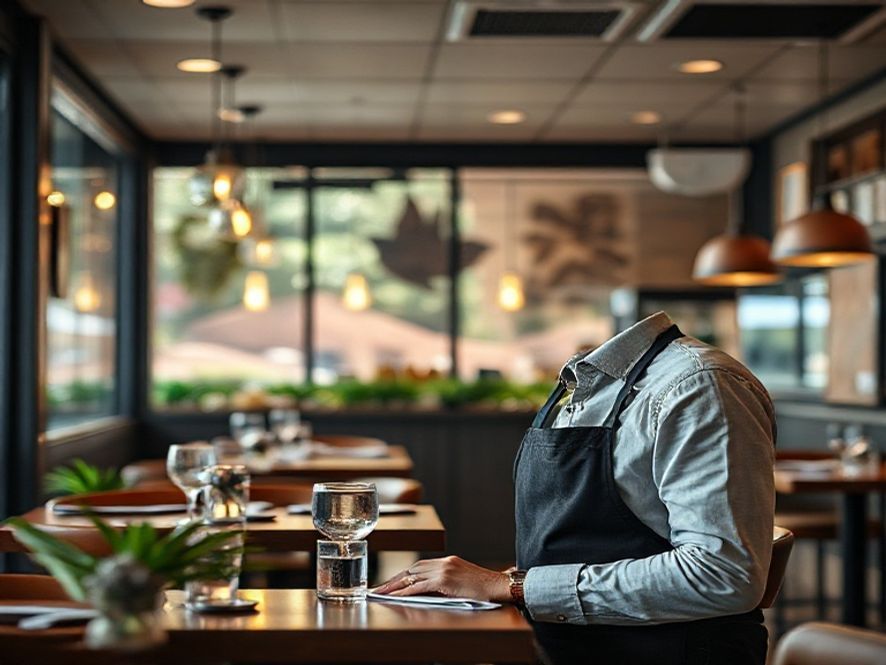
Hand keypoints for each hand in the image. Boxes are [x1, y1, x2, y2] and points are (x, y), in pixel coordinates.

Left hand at [374, 555, 510, 602]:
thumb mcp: (462, 581)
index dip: (403, 574)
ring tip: (382, 592)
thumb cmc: (484, 588)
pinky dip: (406, 590)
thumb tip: (429, 591)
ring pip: (412, 576)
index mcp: (448, 561)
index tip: (391, 581)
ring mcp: (444, 569)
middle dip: (394, 579)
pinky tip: (396, 596)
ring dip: (395, 584)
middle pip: (412, 569)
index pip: (419, 566)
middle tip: (380, 587)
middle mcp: (444, 562)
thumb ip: (446, 582)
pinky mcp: (445, 580)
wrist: (498, 586)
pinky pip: (420, 586)